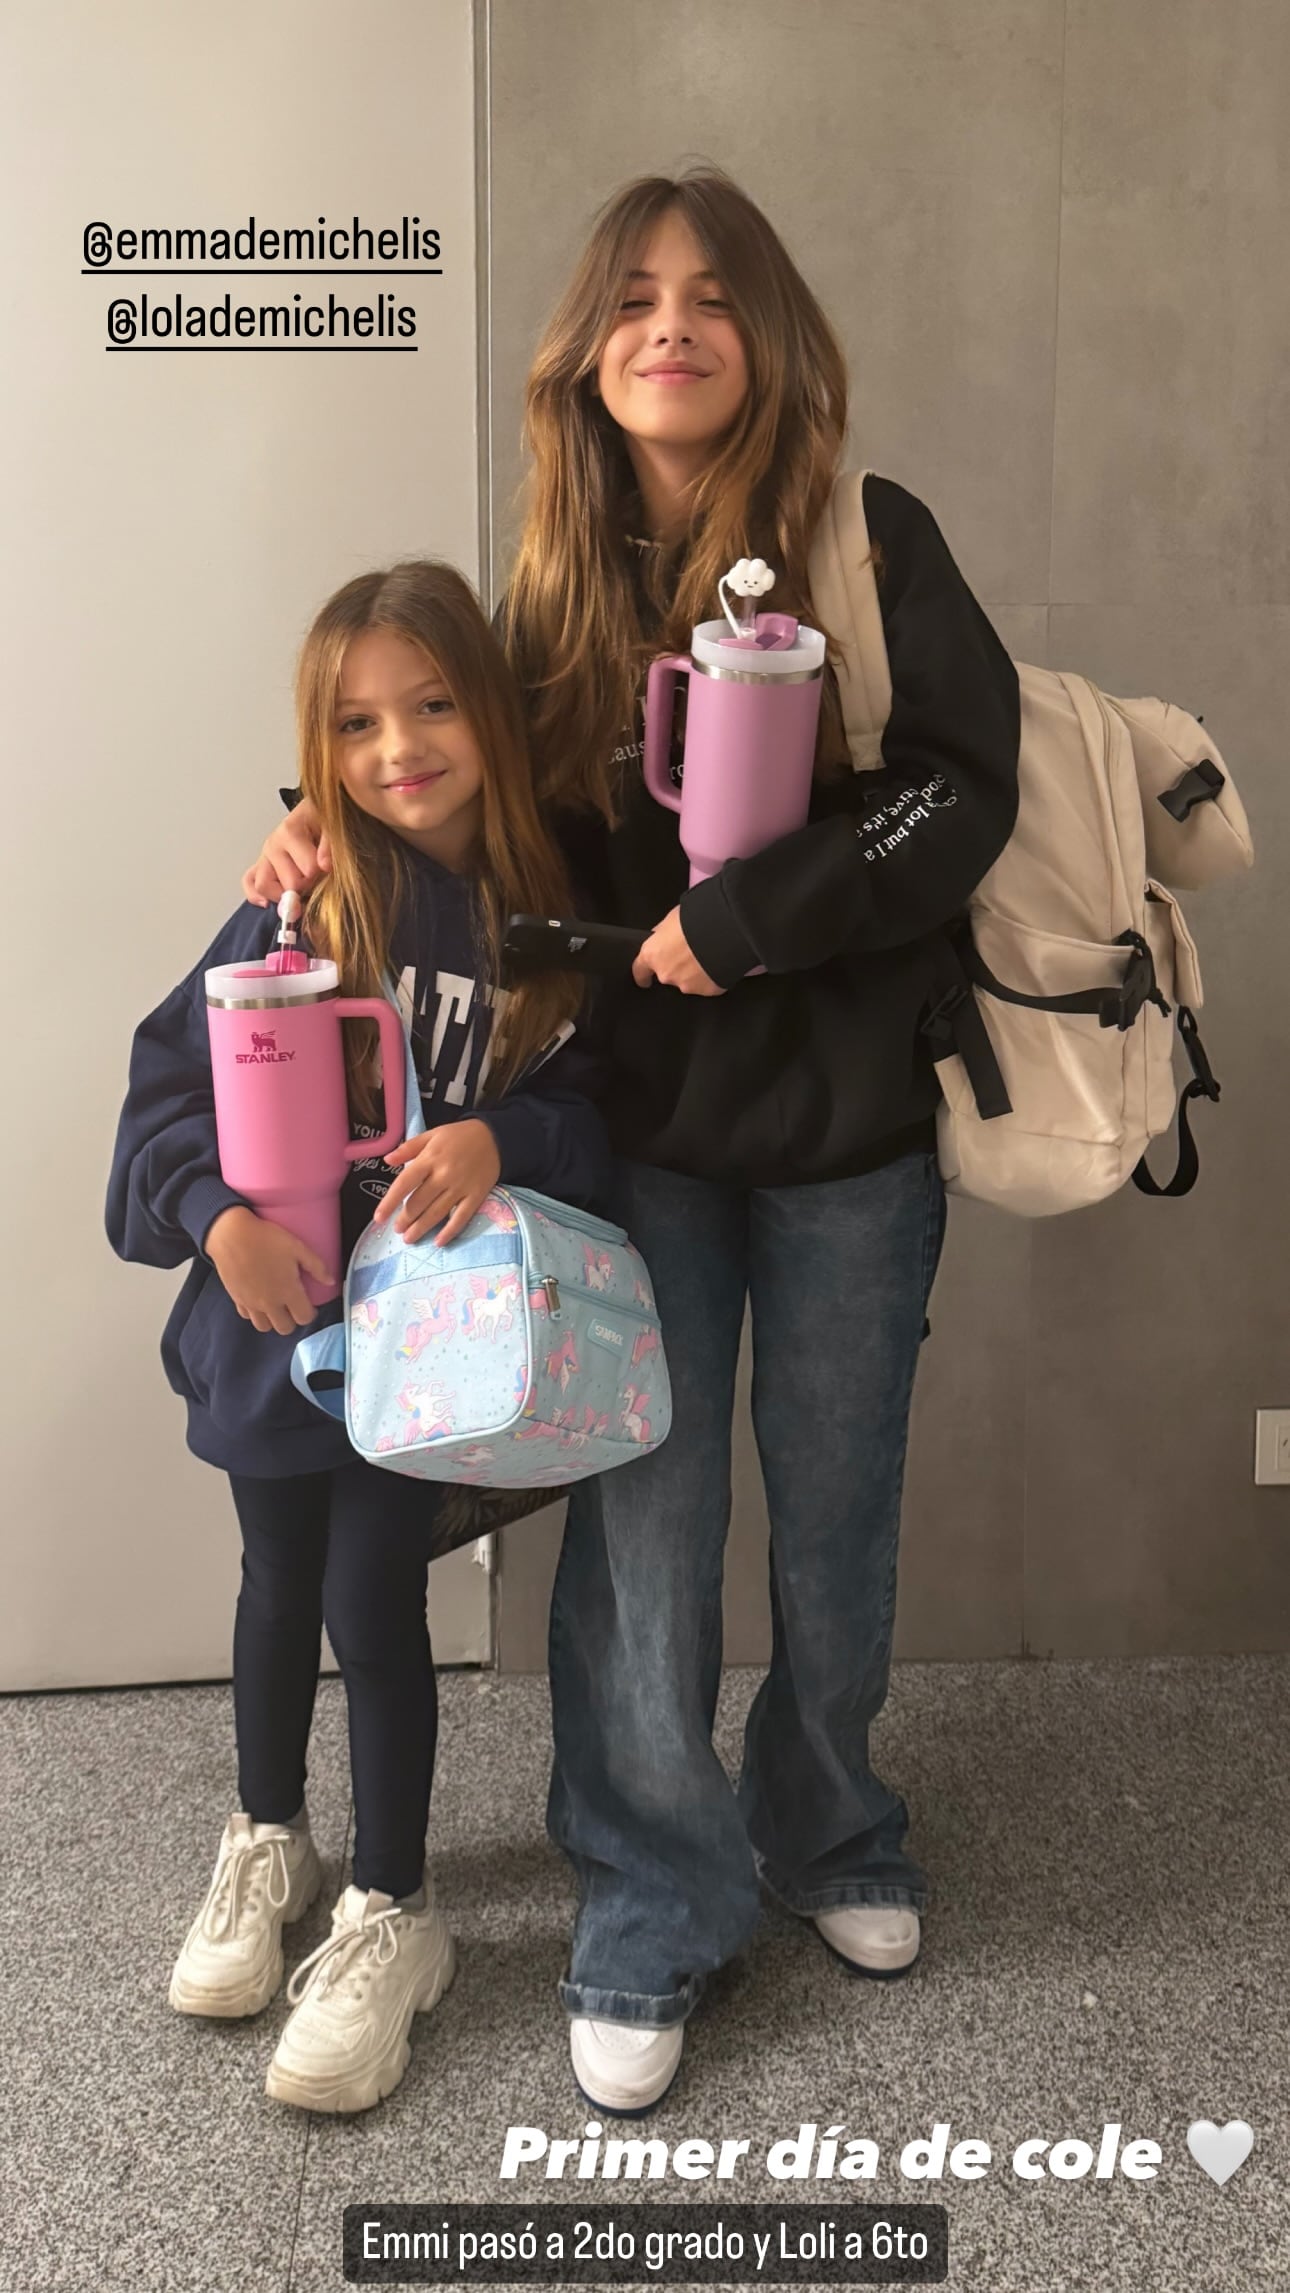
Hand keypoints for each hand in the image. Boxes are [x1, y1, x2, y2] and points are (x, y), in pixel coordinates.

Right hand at [205, 1206, 329, 1332]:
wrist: (230, 1234)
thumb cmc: (267, 1238)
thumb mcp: (297, 1247)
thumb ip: (317, 1266)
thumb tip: (331, 1281)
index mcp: (288, 1292)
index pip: (304, 1318)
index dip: (310, 1313)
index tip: (309, 1304)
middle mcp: (270, 1303)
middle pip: (285, 1328)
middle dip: (292, 1320)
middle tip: (292, 1305)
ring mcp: (251, 1303)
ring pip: (264, 1327)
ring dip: (272, 1320)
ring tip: (275, 1305)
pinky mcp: (236, 1299)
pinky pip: (247, 1316)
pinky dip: (254, 1312)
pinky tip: (258, 1299)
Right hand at [242, 799, 331, 907]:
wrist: (314, 816)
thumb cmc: (323, 823)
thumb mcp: (333, 826)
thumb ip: (330, 845)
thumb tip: (324, 865)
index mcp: (290, 831)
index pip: (307, 869)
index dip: (320, 873)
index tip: (327, 867)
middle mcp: (273, 843)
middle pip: (289, 883)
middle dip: (307, 885)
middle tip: (316, 877)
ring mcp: (264, 856)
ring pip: (263, 886)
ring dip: (284, 892)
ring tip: (300, 887)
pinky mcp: (259, 866)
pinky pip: (249, 884)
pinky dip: (256, 896)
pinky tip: (268, 902)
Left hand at [375, 1119, 502, 1247]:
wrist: (495, 1137)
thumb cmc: (459, 1136)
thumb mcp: (431, 1135)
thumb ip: (408, 1148)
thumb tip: (387, 1160)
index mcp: (429, 1159)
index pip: (404, 1184)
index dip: (389, 1202)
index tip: (379, 1218)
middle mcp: (443, 1175)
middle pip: (419, 1202)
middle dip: (405, 1219)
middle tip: (397, 1230)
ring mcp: (461, 1187)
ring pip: (436, 1213)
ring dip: (421, 1228)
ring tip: (409, 1238)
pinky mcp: (476, 1196)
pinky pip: (461, 1217)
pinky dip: (450, 1231)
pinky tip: (439, 1242)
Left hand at [631, 907, 725, 995]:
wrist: (724, 930)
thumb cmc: (696, 919)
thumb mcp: (673, 917)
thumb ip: (663, 931)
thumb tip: (660, 935)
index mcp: (653, 954)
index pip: (640, 970)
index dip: (642, 975)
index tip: (645, 979)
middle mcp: (666, 973)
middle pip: (668, 974)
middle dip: (678, 966)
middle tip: (692, 951)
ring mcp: (687, 984)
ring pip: (688, 980)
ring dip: (696, 971)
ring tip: (709, 954)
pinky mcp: (707, 991)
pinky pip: (708, 984)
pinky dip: (712, 976)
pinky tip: (719, 963)